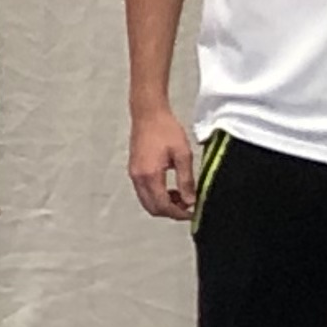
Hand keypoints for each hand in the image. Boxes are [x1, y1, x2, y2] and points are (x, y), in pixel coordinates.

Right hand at [128, 101, 196, 220]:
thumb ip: (186, 180)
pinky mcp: (134, 169)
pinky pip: (144, 192)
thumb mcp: (183, 155)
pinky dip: (156, 196)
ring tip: (181, 195)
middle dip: (171, 212)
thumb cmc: (166, 129)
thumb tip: (190, 200)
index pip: (163, 206)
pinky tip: (170, 187)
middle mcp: (138, 177)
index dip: (179, 213)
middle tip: (188, 206)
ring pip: (147, 201)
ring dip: (163, 204)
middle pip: (152, 208)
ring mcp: (134, 174)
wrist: (148, 113)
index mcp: (150, 175)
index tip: (192, 212)